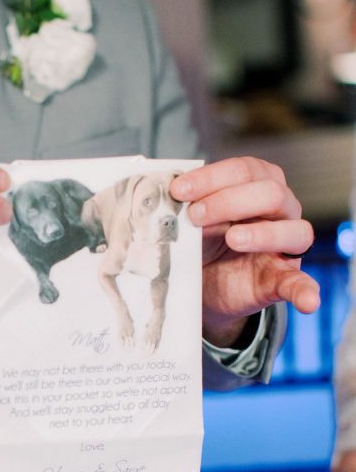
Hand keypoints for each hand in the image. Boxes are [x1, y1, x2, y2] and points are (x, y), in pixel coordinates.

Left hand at [170, 157, 319, 346]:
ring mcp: (285, 245)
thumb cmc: (201, 242)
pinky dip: (306, 291)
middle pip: (272, 193)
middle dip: (229, 201)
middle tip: (194, 216)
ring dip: (262, 234)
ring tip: (233, 239)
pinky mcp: (283, 278)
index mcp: (257, 186)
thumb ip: (184, 208)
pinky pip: (301, 283)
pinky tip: (307, 301)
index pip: (245, 170)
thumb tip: (163, 198)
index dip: (212, 177)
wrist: (202, 284)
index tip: (179, 190)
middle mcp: (280, 211)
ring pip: (295, 231)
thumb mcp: (190, 222)